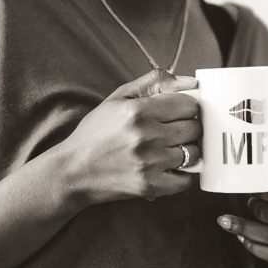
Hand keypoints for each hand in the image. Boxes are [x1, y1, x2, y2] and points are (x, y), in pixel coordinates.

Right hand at [58, 69, 200, 203]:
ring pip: (194, 154)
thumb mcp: (118, 99)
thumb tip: (191, 82)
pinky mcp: (150, 186)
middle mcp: (146, 136)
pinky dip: (180, 176)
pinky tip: (166, 169)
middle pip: (194, 129)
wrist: (73, 170)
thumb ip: (154, 83)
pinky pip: (185, 180)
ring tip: (169, 151)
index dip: (186, 108)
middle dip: (187, 129)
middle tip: (172, 133)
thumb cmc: (96, 133)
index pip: (189, 105)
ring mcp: (150, 163)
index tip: (178, 114)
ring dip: (186, 152)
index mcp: (138, 111)